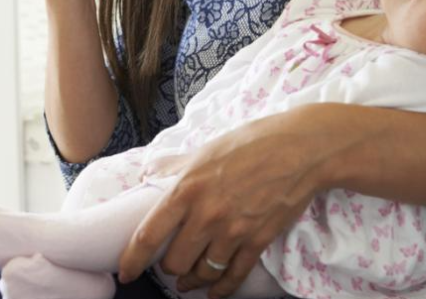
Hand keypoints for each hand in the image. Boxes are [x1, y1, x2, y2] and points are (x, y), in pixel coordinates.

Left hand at [118, 109, 326, 298]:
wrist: (300, 149)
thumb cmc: (252, 142)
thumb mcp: (206, 149)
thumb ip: (174, 164)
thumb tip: (150, 171)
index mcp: (187, 189)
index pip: (148, 234)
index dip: (132, 259)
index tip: (125, 271)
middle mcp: (206, 215)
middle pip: (174, 262)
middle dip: (169, 267)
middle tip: (169, 264)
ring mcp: (233, 231)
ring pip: (201, 273)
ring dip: (192, 281)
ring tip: (187, 282)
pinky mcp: (257, 241)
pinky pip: (233, 276)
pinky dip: (221, 289)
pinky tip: (214, 292)